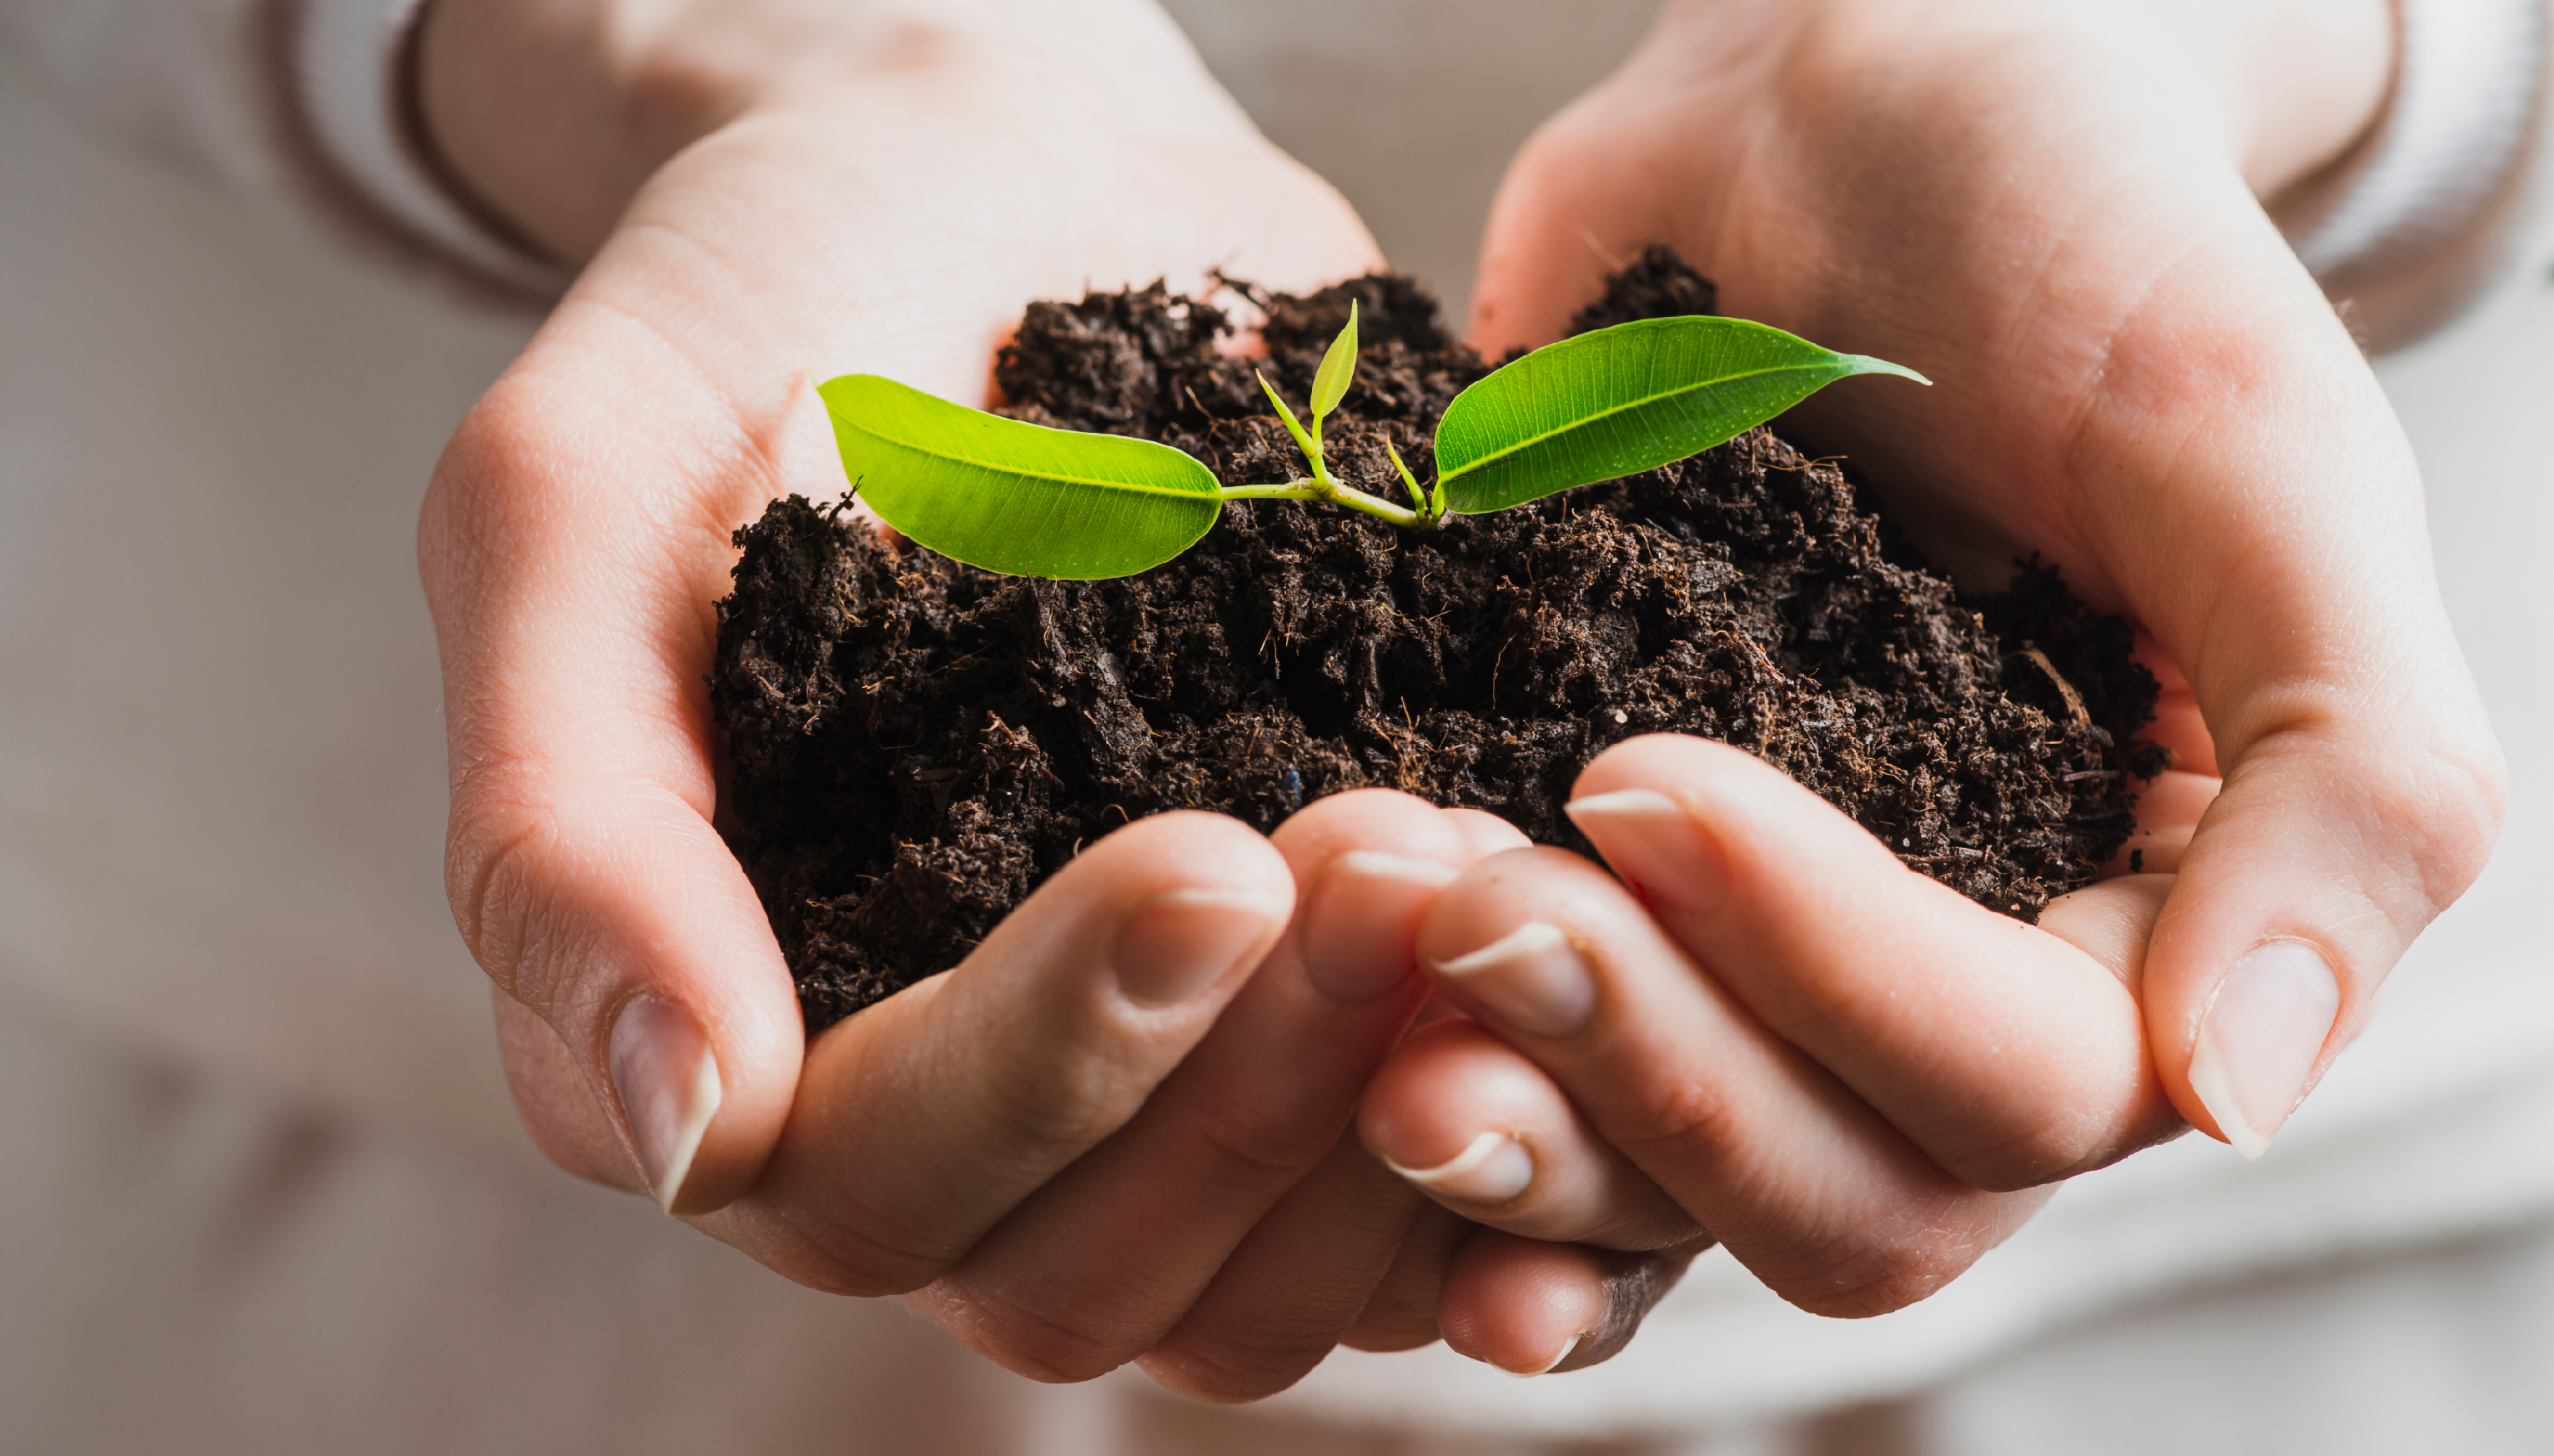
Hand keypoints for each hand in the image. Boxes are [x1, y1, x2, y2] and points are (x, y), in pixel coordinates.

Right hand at [414, 0, 1634, 1395]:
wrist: (998, 187)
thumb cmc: (760, 318)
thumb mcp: (580, 507)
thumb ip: (570, 825)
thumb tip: (676, 1135)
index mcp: (737, 1022)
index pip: (870, 1178)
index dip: (1048, 1061)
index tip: (1212, 857)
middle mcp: (939, 1105)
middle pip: (1084, 1275)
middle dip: (1256, 1087)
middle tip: (1392, 846)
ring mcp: (1140, 1090)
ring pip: (1263, 1288)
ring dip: (1397, 1124)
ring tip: (1497, 874)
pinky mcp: (1311, 1032)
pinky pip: (1420, 1204)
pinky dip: (1528, 1150)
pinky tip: (1617, 1006)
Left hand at [1357, 0, 2506, 1312]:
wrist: (1845, 104)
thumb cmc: (2081, 239)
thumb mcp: (2262, 458)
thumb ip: (2352, 772)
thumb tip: (2240, 1100)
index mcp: (2148, 915)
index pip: (2025, 1089)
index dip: (1832, 982)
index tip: (1639, 777)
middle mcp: (1962, 985)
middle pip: (1844, 1200)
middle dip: (1653, 1078)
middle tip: (1471, 902)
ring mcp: (1768, 964)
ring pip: (1674, 1198)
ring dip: (1525, 1129)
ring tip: (1372, 978)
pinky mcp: (1607, 908)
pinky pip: (1543, 1095)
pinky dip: (1445, 1117)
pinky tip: (1338, 1064)